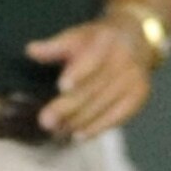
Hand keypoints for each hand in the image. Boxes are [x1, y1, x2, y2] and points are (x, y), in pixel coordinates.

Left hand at [28, 16, 155, 138]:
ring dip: (78, 121)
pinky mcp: (139, 96)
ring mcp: (134, 79)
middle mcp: (124, 60)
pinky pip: (117, 117)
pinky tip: (78, 135)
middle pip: (93, 88)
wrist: (136, 39)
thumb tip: (31, 50)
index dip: (78, 73)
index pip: (92, 59)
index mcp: (106, 41)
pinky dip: (96, 128)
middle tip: (45, 121)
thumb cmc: (97, 41)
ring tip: (56, 131)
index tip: (61, 86)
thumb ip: (54, 46)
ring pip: (103, 105)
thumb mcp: (77, 35)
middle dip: (68, 107)